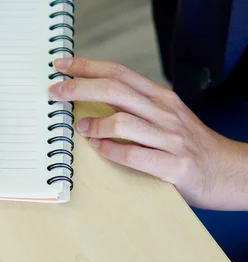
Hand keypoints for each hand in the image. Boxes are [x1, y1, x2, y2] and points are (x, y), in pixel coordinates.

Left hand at [49, 57, 247, 209]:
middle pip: (115, 90)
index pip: (119, 73)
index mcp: (160, 98)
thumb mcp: (165, 118)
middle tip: (56, 91)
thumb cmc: (189, 146)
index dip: (88, 67)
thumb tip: (90, 105)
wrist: (230, 171)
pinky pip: (134, 155)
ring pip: (123, 121)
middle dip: (80, 88)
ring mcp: (170, 138)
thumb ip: (134, 109)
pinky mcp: (173, 165)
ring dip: (94, 123)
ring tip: (79, 128)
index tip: (63, 66)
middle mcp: (164, 113)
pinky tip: (98, 148)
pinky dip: (110, 151)